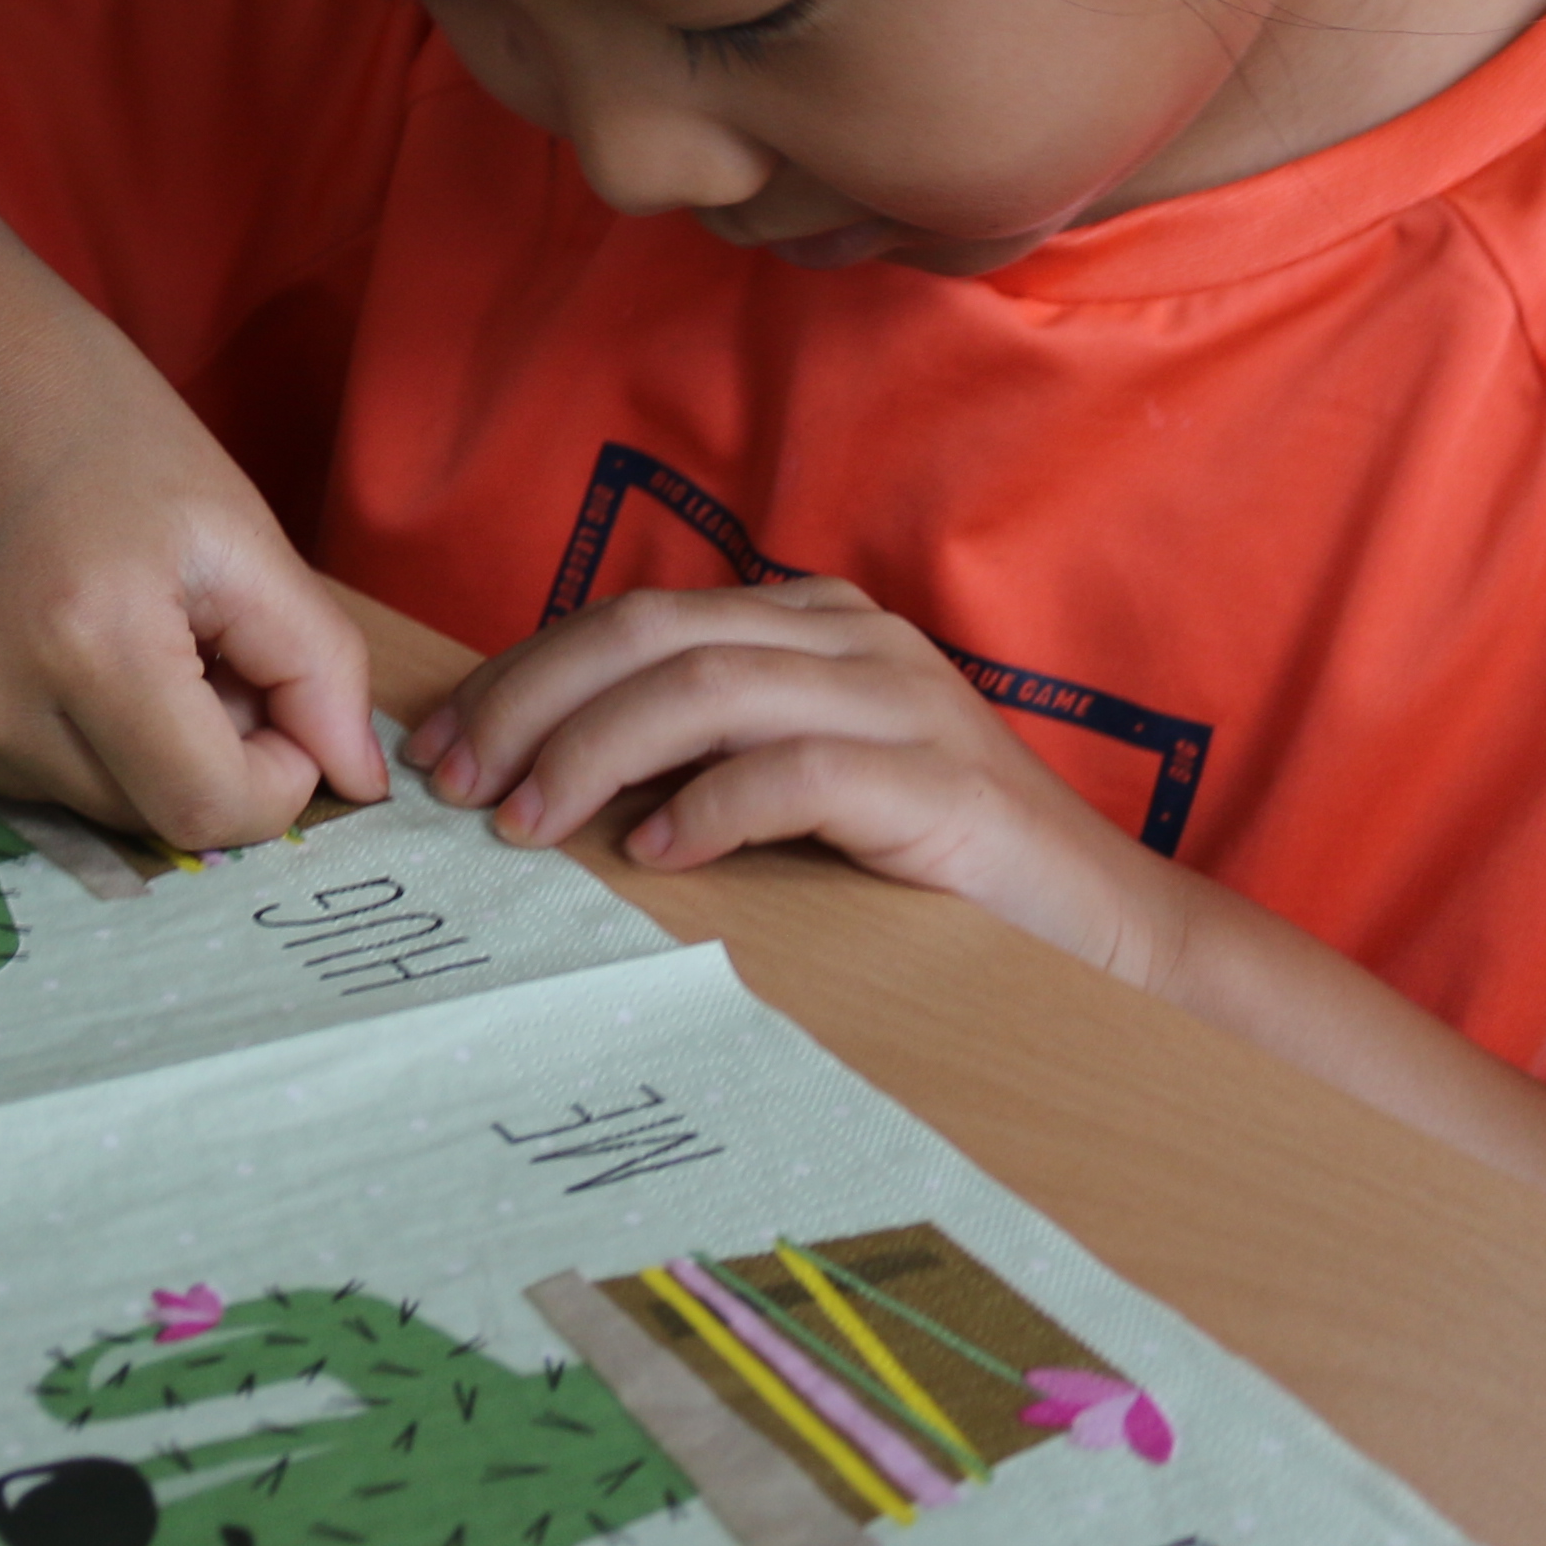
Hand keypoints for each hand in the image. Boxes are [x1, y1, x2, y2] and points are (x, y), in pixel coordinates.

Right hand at [0, 250, 387, 852]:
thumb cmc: (74, 402)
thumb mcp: (227, 515)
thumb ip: (314, 659)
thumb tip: (359, 780)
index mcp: (89, 638)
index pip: (205, 812)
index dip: (268, 781)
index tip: (265, 709)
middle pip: (131, 814)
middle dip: (185, 750)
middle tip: (174, 637)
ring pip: (54, 796)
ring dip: (97, 740)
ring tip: (78, 616)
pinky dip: (13, 719)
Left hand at [415, 576, 1203, 986]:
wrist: (1103, 928)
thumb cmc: (927, 867)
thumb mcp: (797, 784)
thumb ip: (696, 755)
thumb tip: (537, 777)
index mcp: (809, 623)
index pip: (634, 618)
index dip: (524, 673)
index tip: (443, 745)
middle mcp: (851, 639)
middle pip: (651, 632)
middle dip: (532, 701)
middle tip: (458, 783)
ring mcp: (900, 703)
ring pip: (708, 686)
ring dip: (594, 752)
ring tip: (528, 823)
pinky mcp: (938, 784)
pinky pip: (798, 770)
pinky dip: (712, 806)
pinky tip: (656, 854)